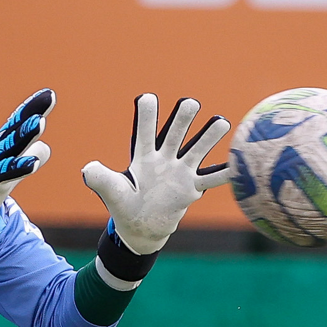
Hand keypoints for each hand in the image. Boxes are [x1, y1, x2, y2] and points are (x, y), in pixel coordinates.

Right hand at [0, 88, 53, 247]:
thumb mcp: (9, 172)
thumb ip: (26, 157)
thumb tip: (46, 147)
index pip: (16, 124)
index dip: (31, 109)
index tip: (48, 94)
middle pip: (16, 129)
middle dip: (32, 113)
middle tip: (49, 96)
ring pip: (11, 149)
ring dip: (25, 135)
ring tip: (40, 122)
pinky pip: (5, 175)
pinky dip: (19, 168)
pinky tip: (33, 162)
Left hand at [82, 95, 230, 253]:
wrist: (141, 228)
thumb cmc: (124, 206)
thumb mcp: (111, 192)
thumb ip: (100, 179)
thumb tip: (87, 169)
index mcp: (143, 157)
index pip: (145, 132)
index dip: (146, 115)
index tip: (147, 98)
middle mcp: (165, 159)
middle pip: (176, 133)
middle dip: (182, 118)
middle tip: (190, 104)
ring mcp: (181, 172)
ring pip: (197, 150)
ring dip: (209, 137)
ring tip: (221, 123)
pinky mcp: (192, 188)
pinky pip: (211, 179)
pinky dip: (225, 173)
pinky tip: (239, 163)